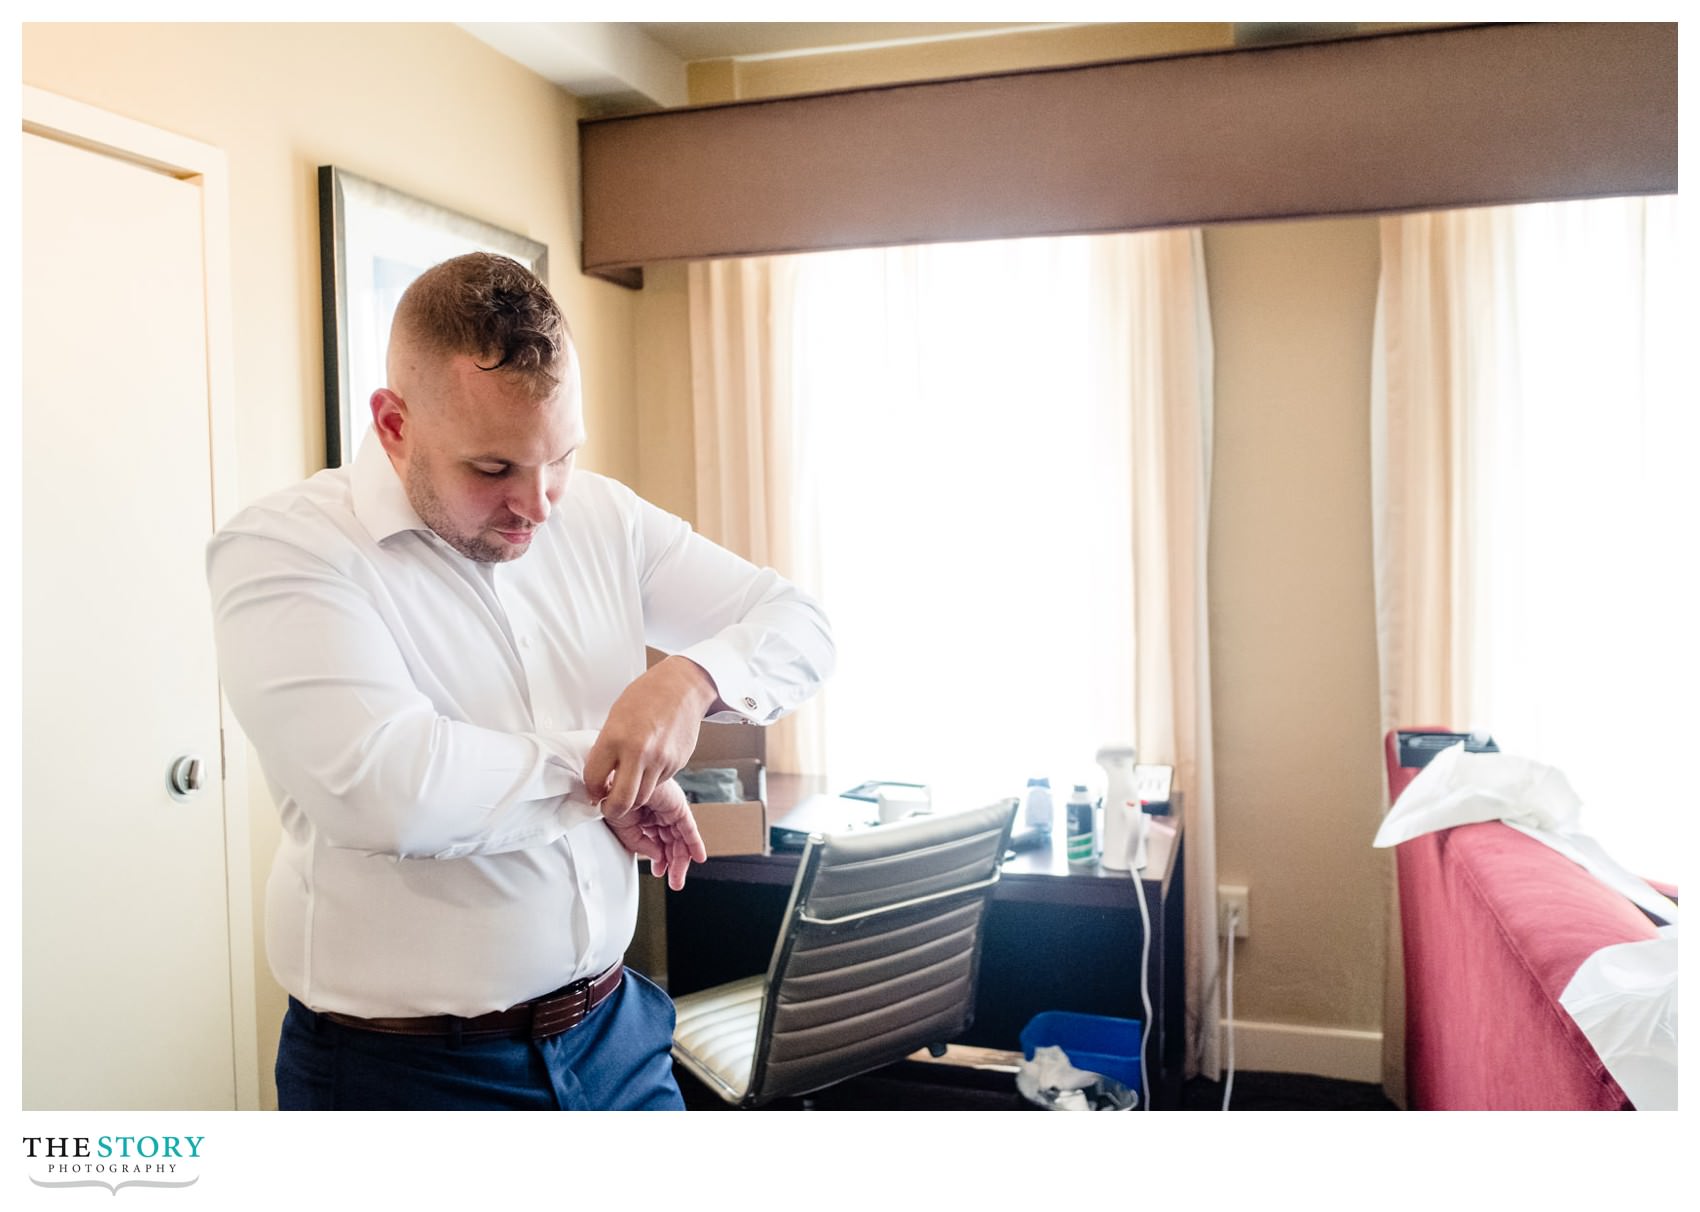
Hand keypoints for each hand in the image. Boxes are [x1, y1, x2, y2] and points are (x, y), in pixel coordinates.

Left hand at [584, 656, 717, 816]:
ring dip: (632, 798)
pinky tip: (647, 767)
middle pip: (622, 801)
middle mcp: (639, 752)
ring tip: (627, 787)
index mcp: (616, 738)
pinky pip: (658, 783)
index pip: (594, 780)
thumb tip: (599, 775)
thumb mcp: (615, 717)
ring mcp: (661, 760)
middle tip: (608, 806)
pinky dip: (650, 782)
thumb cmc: (646, 696)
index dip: (591, 790)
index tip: (593, 791)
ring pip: (642, 797)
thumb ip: (606, 747)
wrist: (682, 687)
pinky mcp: (676, 764)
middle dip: (612, 810)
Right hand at [603, 778, 707, 890]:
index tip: (658, 871)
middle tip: (673, 881)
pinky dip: (695, 844)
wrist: (619, 784)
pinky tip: (698, 857)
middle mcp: (657, 814)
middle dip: (671, 863)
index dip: (658, 857)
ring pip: (679, 839)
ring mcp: (669, 811)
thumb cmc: (614, 798)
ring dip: (680, 860)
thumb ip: (640, 844)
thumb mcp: (624, 829)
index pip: (655, 840)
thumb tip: (655, 855)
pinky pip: (689, 829)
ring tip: (677, 879)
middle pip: (670, 842)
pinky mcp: (678, 808)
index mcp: (643, 817)